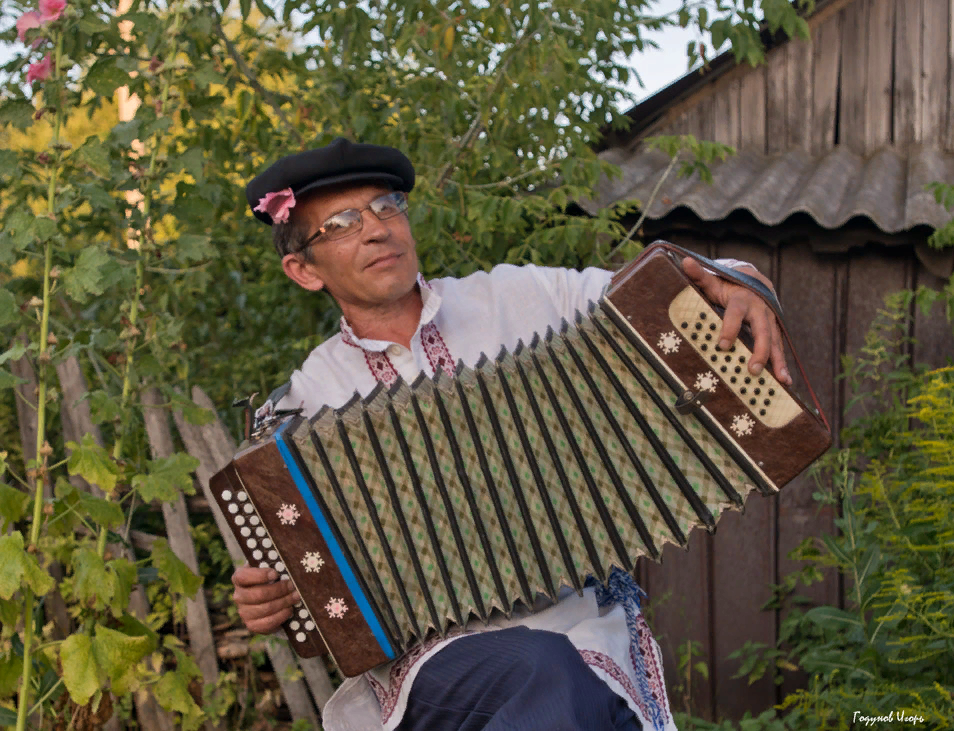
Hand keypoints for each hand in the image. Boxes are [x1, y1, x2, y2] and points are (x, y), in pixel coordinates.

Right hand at [232, 565, 300, 634]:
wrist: (272, 598)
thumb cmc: (272, 578)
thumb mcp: (271, 567)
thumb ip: (274, 562)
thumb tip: (288, 562)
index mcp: (239, 578)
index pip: (243, 577)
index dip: (260, 575)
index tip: (276, 574)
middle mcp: (238, 596)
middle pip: (258, 594)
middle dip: (279, 590)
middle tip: (293, 586)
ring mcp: (243, 612)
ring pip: (264, 609)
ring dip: (283, 602)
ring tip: (295, 596)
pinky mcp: (251, 625)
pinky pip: (266, 624)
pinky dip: (280, 616)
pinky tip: (289, 610)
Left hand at [682, 257, 791, 385]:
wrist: (753, 280)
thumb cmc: (728, 284)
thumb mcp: (714, 280)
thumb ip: (700, 275)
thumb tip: (685, 262)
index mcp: (742, 298)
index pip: (736, 313)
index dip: (730, 328)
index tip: (722, 345)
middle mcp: (759, 310)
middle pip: (762, 330)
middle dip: (759, 350)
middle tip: (752, 368)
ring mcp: (769, 321)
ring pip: (775, 341)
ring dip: (777, 361)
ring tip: (781, 380)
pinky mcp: (774, 330)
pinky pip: (778, 348)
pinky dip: (782, 364)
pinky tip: (785, 381)